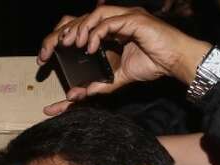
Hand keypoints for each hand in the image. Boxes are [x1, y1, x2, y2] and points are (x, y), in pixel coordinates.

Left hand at [39, 7, 212, 114]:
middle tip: (52, 49)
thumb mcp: (117, 79)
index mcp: (108, 31)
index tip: (45, 56)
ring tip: (72, 45)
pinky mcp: (134, 20)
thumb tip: (75, 96)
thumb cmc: (152, 64)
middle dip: (63, 32)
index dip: (61, 37)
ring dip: (80, 28)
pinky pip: (109, 21)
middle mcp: (115, 20)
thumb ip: (97, 85)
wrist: (175, 62)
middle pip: (81, 18)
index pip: (79, 27)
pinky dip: (96, 33)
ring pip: (94, 14)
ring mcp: (125, 17)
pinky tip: (89, 47)